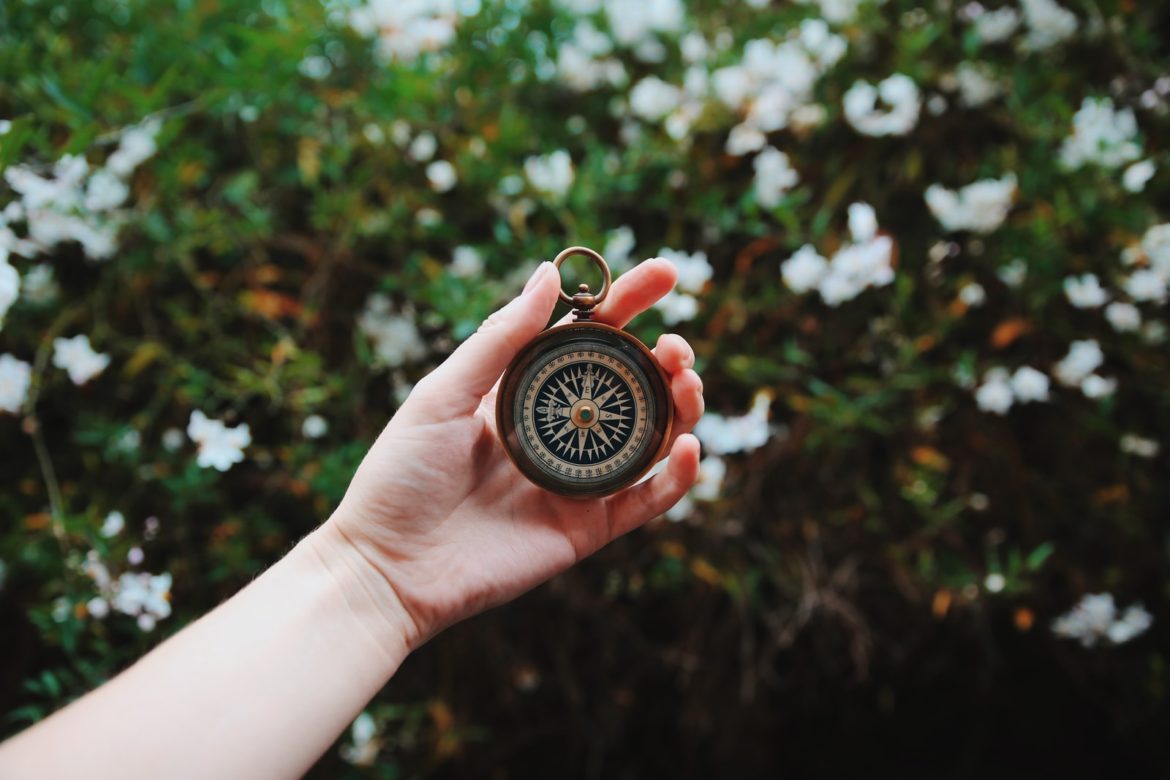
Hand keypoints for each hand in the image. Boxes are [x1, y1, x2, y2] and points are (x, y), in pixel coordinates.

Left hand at [324, 258, 704, 648]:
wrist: (387, 569)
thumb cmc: (400, 476)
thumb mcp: (441, 394)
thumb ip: (500, 339)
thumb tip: (549, 272)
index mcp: (523, 389)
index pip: (588, 336)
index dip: (628, 302)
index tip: (665, 274)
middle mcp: (557, 429)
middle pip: (631, 384)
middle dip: (666, 358)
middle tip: (677, 347)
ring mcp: (576, 478)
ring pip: (651, 436)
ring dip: (681, 406)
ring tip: (688, 383)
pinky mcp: (587, 527)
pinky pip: (646, 499)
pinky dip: (677, 476)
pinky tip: (689, 446)